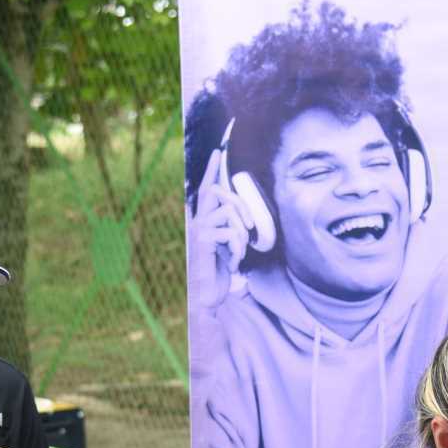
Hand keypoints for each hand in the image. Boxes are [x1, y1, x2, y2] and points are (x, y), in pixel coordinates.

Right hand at [188, 146, 254, 309]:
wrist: (207, 295)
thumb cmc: (218, 272)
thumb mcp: (226, 246)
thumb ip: (230, 229)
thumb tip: (242, 216)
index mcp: (203, 220)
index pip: (207, 189)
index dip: (211, 170)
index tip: (216, 152)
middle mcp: (198, 221)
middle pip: (218, 192)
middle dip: (239, 204)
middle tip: (249, 225)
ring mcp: (199, 230)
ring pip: (229, 213)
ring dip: (241, 235)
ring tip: (238, 253)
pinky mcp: (203, 241)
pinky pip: (230, 232)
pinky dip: (237, 250)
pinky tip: (232, 263)